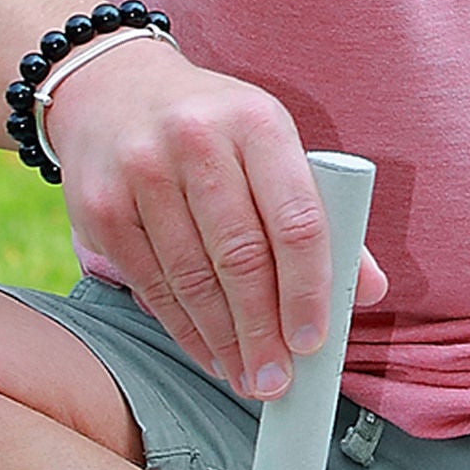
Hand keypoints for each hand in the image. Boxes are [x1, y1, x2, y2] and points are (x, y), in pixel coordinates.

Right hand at [39, 40, 387, 397]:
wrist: (109, 88)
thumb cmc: (211, 127)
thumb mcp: (270, 144)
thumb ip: (320, 213)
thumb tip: (368, 290)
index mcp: (257, 123)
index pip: (296, 218)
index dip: (309, 289)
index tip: (314, 341)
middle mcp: (197, 140)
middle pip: (241, 257)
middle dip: (264, 332)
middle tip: (278, 381)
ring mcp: (142, 171)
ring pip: (192, 278)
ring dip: (225, 341)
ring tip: (247, 377)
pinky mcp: (101, 205)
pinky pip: (150, 283)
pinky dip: (183, 328)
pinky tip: (207, 352)